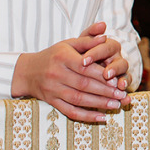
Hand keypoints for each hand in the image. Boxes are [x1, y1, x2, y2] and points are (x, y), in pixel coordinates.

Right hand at [11, 21, 128, 121]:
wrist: (27, 71)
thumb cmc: (53, 55)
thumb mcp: (68, 43)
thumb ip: (87, 39)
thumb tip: (104, 32)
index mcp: (62, 57)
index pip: (85, 67)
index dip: (102, 75)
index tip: (117, 80)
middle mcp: (56, 74)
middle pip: (83, 85)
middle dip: (105, 91)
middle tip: (121, 95)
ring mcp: (53, 90)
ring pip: (78, 99)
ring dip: (99, 104)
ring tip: (116, 105)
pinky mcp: (51, 102)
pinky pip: (69, 111)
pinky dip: (86, 116)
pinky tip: (101, 118)